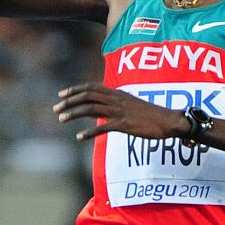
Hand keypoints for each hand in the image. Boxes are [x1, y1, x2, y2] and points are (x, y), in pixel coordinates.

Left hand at [54, 83, 188, 141]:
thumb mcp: (131, 105)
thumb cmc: (151, 115)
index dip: (75, 90)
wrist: (169, 120)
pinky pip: (103, 127)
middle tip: (55, 109)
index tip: (61, 95)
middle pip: (88, 96)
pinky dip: (89, 132)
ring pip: (92, 108)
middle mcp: (117, 99)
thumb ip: (115, 104)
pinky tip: (79, 137)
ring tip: (61, 119)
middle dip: (69, 101)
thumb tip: (101, 109)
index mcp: (117, 93)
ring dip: (74, 113)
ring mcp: (120, 111)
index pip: (92, 87)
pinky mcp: (125, 124)